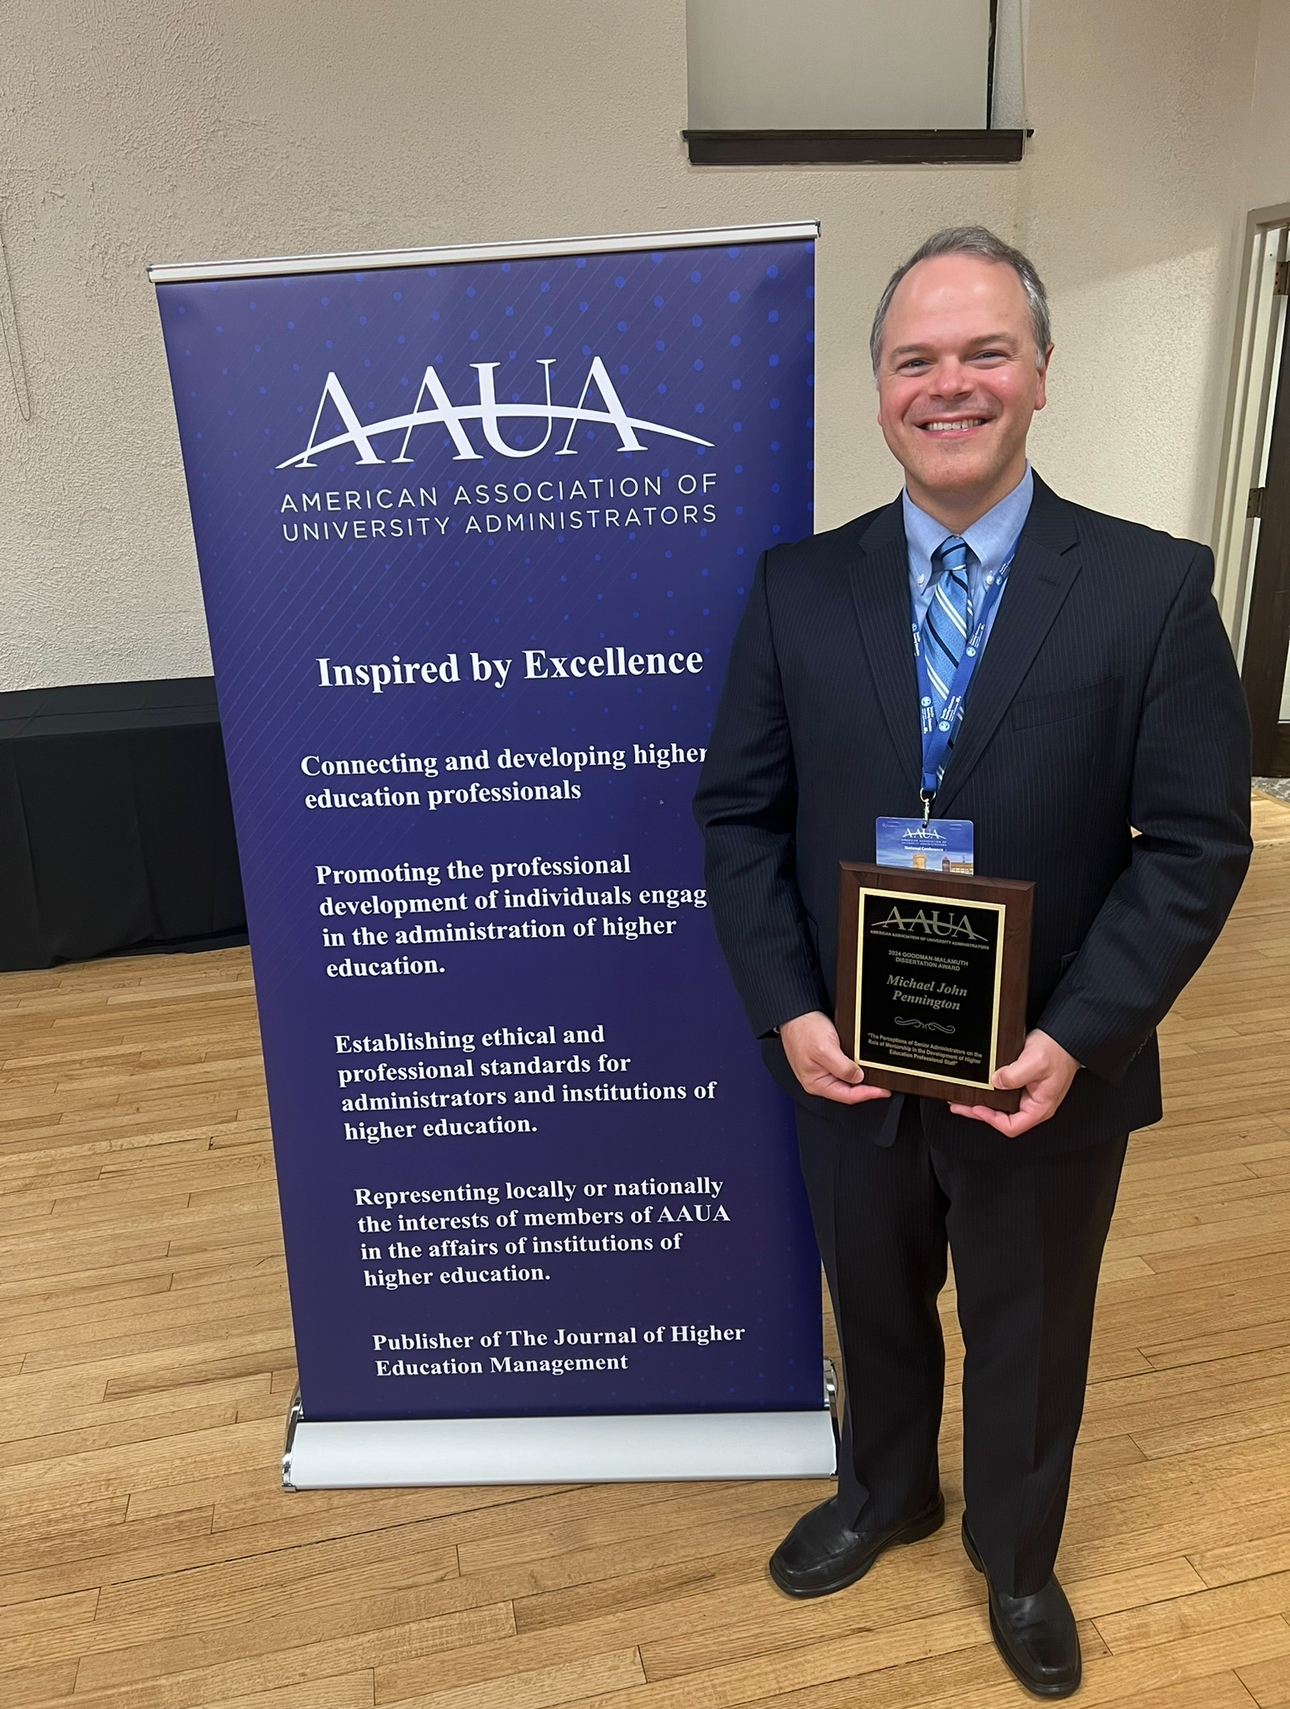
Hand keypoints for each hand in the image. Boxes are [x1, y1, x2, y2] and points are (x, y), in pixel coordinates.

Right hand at [779, 1011, 892, 1104]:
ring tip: (875, 1074)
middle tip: (883, 1083)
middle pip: (848, 1090)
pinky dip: (855, 1067)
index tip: (883, 1091)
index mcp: (816, 1083)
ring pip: (847, 1080)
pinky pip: (844, 1068)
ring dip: (861, 1077)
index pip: (847, 1096)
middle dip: (866, 1087)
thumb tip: (858, 1078)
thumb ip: (843, 1068)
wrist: (796, 1013)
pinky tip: (863, 1064)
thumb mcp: (825, 1049)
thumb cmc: (803, 1030)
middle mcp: (819, 1079)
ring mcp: (822, 1070)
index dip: (868, 1094)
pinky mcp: (826, 1060)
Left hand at [949, 1028, 1078, 1136]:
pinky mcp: (1022, 1083)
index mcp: (1039, 1107)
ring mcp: (1027, 1094)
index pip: (1012, 1126)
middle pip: (1002, 1118)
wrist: (1064, 1037)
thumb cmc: (1058, 1051)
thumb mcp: (1035, 1063)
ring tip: (964, 1097)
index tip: (976, 1108)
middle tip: (960, 1106)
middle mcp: (1033, 1104)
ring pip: (1001, 1105)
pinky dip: (989, 1090)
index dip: (991, 1120)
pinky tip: (979, 1085)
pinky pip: (1003, 1092)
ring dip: (983, 1101)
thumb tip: (996, 1082)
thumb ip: (1014, 1075)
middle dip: (979, 1112)